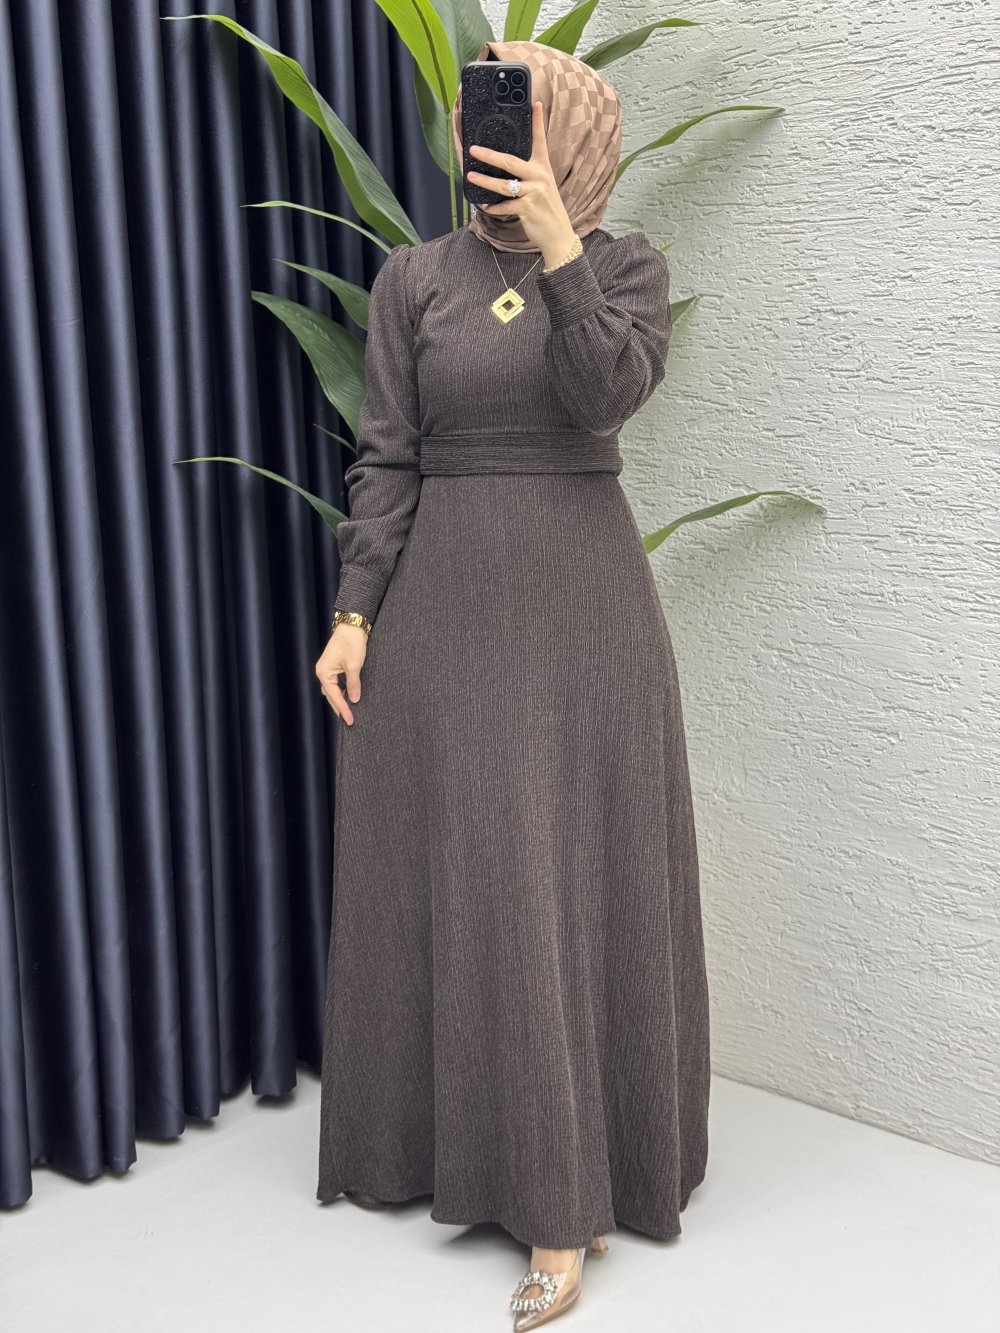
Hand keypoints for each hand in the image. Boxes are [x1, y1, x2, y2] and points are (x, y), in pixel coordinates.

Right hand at [316, 624, 367, 725]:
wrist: (351, 625)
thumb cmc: (351, 643)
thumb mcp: (354, 666)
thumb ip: (353, 684)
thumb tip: (354, 700)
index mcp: (324, 673)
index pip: (335, 696)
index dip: (343, 709)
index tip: (350, 720)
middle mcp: (322, 671)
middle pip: (330, 695)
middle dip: (339, 707)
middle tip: (348, 720)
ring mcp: (326, 668)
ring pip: (332, 689)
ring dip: (339, 699)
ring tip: (348, 711)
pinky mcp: (332, 664)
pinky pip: (335, 682)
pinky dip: (340, 690)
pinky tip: (347, 695)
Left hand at [466, 101, 577, 262]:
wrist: (558, 235)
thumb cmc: (546, 210)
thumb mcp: (543, 187)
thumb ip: (529, 175)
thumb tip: (506, 168)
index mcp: (543, 168)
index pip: (540, 141)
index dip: (538, 121)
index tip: (535, 104)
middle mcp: (539, 177)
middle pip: (510, 161)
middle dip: (489, 155)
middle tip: (473, 149)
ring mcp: (534, 192)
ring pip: (503, 185)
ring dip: (484, 181)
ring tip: (471, 176)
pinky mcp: (528, 208)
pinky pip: (505, 206)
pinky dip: (493, 207)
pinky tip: (484, 205)